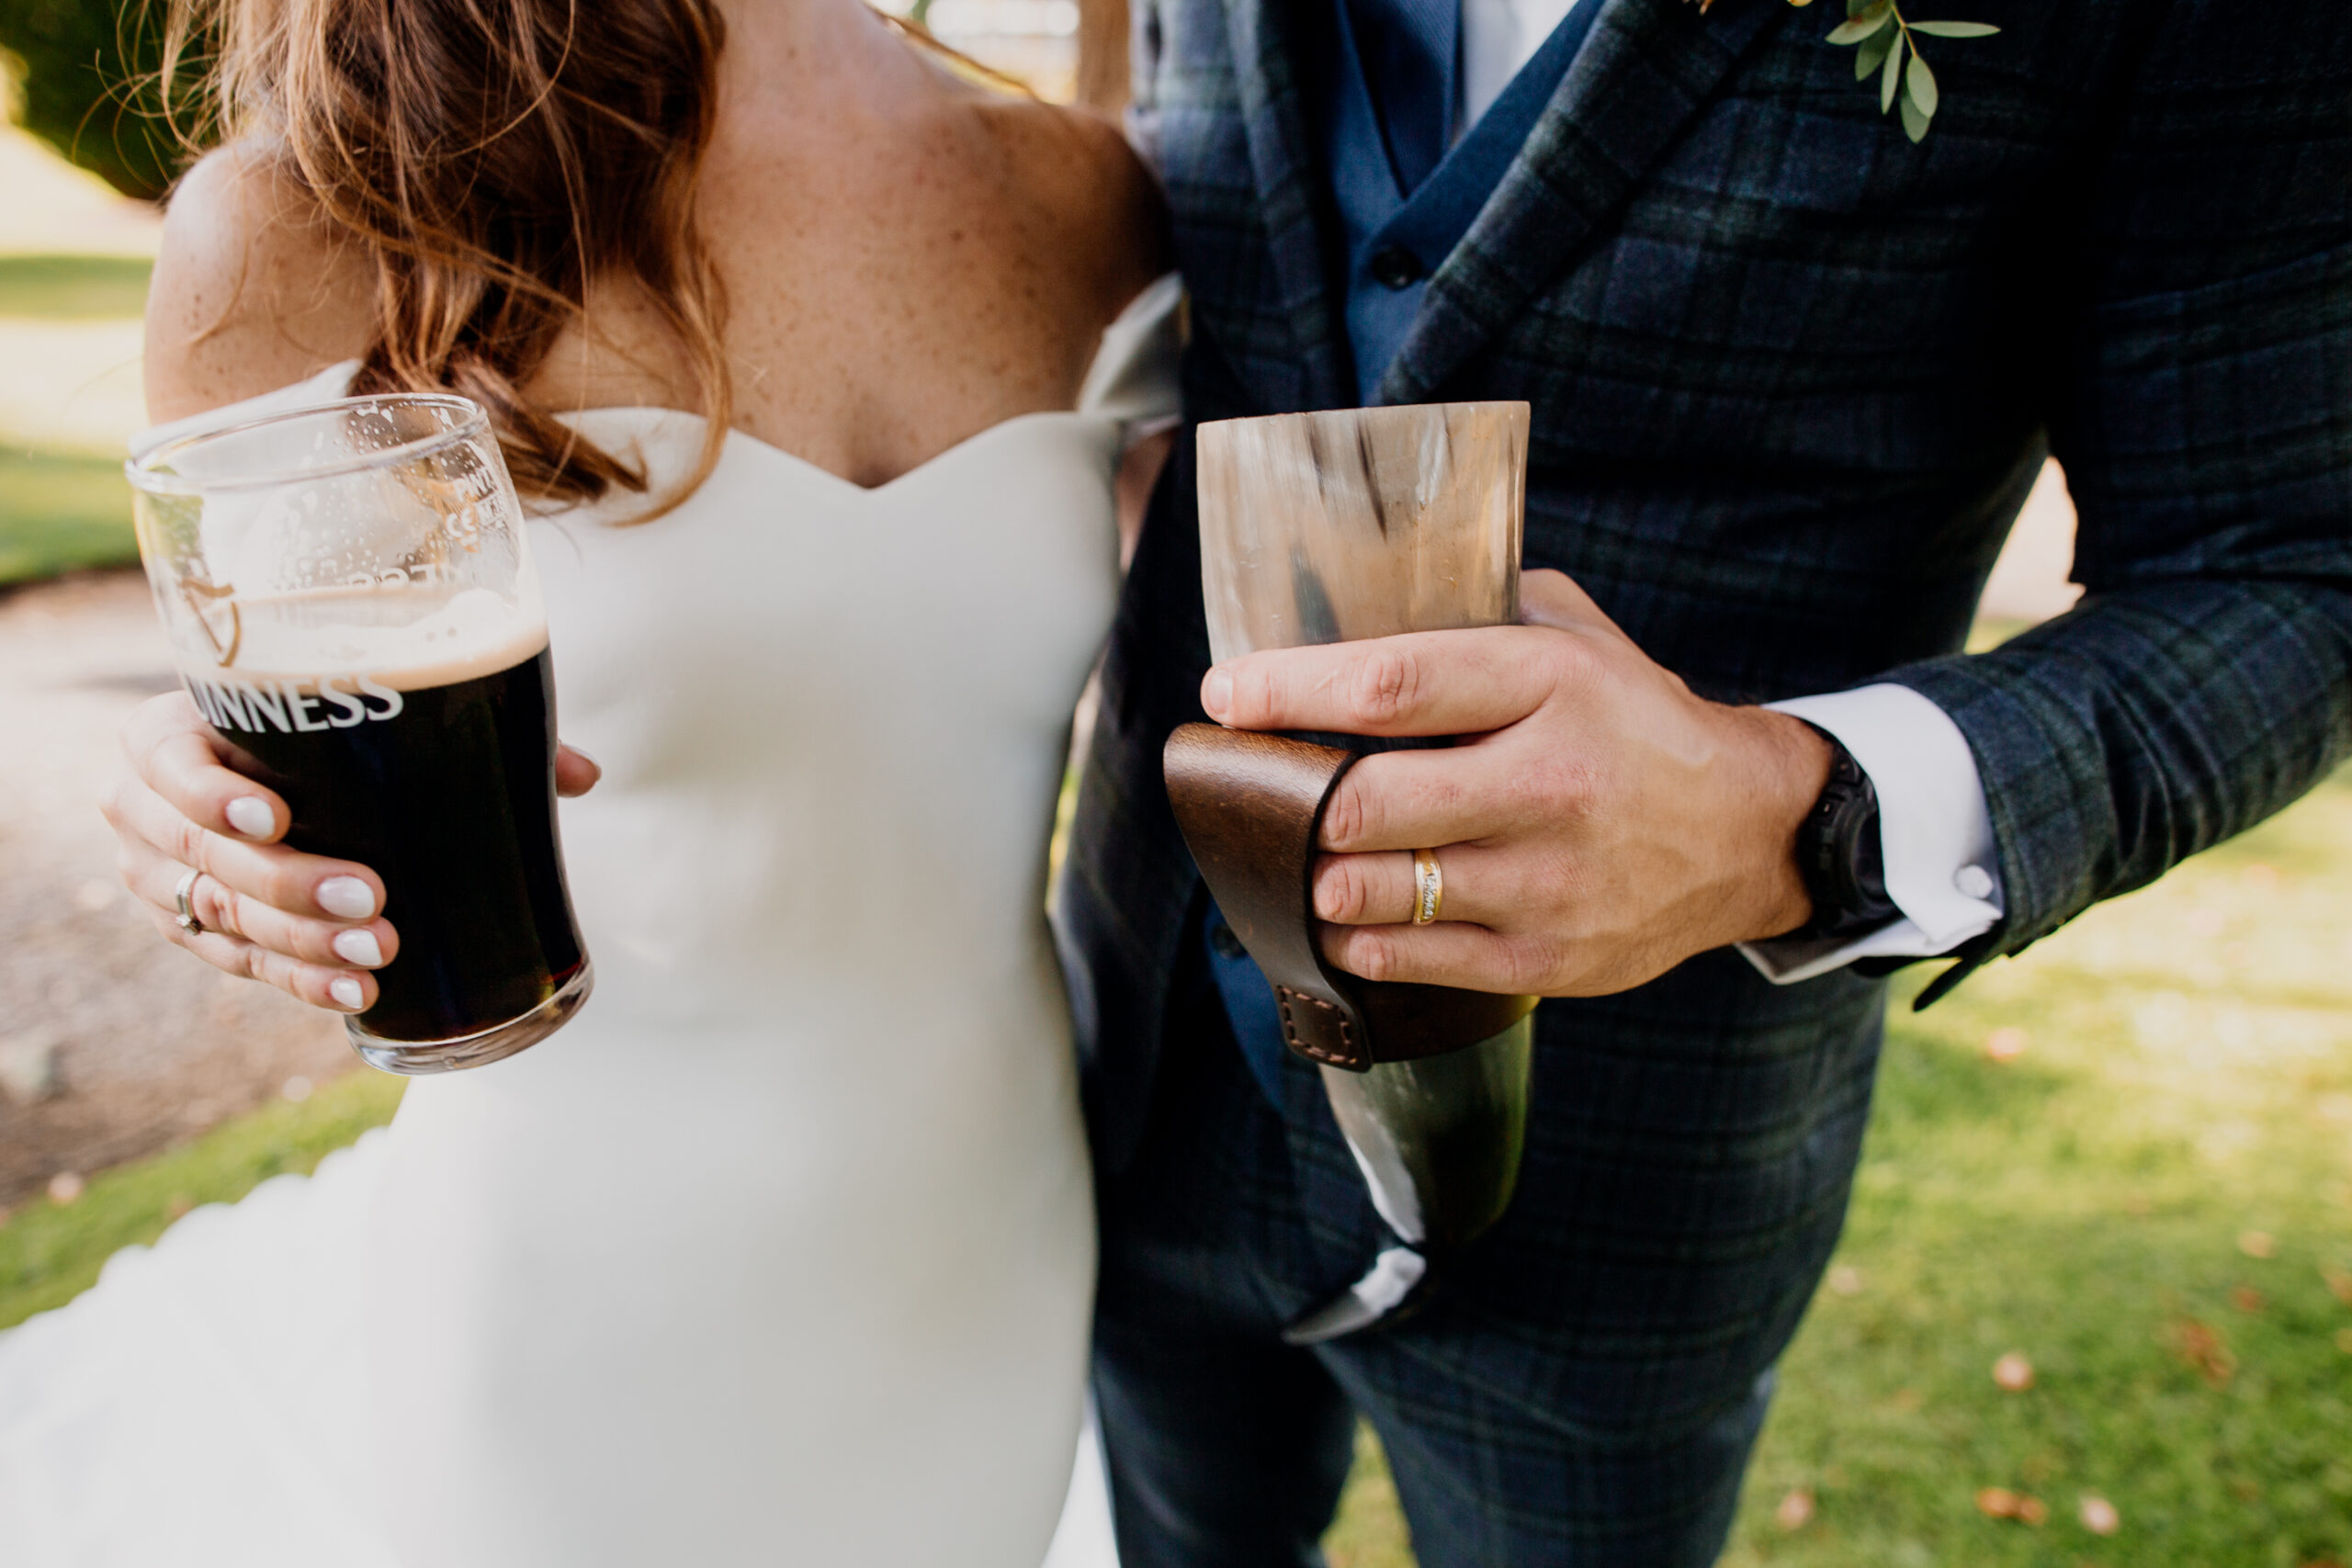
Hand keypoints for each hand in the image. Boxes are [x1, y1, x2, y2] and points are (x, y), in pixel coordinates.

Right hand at [101, 691, 602, 1013]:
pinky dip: (299, 982)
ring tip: (378, 953)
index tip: (278, 814)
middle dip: (289, 883)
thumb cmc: (316, 737)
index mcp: (167, 735)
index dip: (210, 792)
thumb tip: (583, 775)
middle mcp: (145, 809)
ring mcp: (162, 880)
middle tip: (371, 897)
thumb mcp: (361, 720)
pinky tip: (354, 994)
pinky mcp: (192, 935)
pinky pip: (240, 968)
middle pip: (205, 857)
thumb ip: (466, 730)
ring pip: (221, 922)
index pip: (166, 762)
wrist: (259, 778)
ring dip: (301, 944)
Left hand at [1198, 570, 1833, 996]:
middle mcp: (1550, 782)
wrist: (1751, 830)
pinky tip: (1352, 915)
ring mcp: (1550, 880)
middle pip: (1367, 803)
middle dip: (1298, 801)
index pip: (1390, 686)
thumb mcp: (1578, 639)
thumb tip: (1355, 596)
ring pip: (1378, 889)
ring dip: (1320, 875)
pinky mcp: (1550, 955)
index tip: (1224, 695)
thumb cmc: (1635, 723)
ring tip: (1316, 856)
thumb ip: (1479, 610)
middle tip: (1277, 791)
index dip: (1287, 691)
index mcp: (1549, 684)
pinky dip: (1359, 938)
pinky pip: (1412, 957)